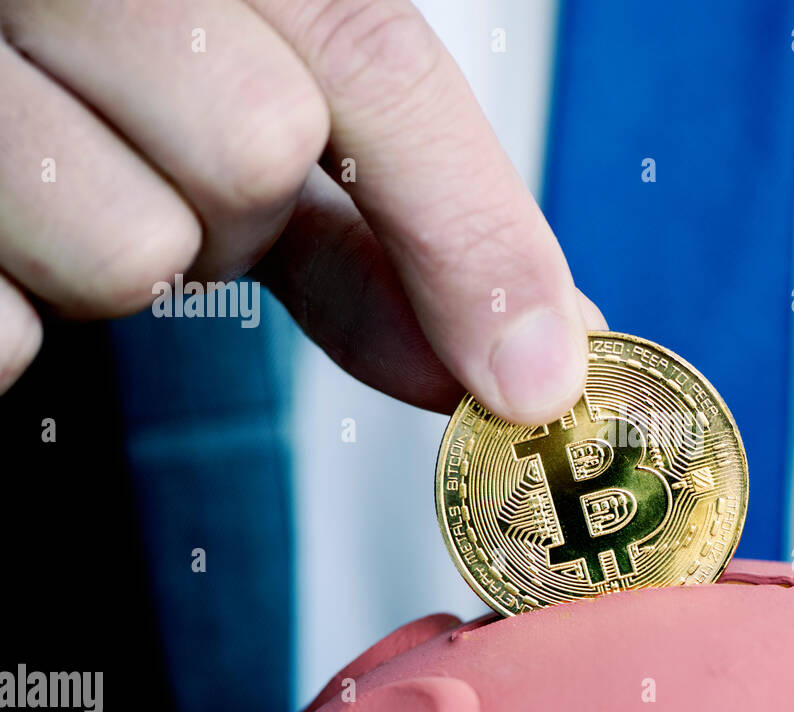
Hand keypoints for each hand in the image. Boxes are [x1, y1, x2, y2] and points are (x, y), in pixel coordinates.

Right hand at [0, 0, 602, 422]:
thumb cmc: (100, 49)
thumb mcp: (246, 80)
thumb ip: (378, 198)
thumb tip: (530, 347)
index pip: (370, 55)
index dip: (467, 225)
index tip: (537, 375)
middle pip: (255, 154)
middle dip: (239, 204)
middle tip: (157, 149)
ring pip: (132, 252)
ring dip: (125, 251)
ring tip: (57, 171)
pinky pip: (8, 332)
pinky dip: (20, 314)